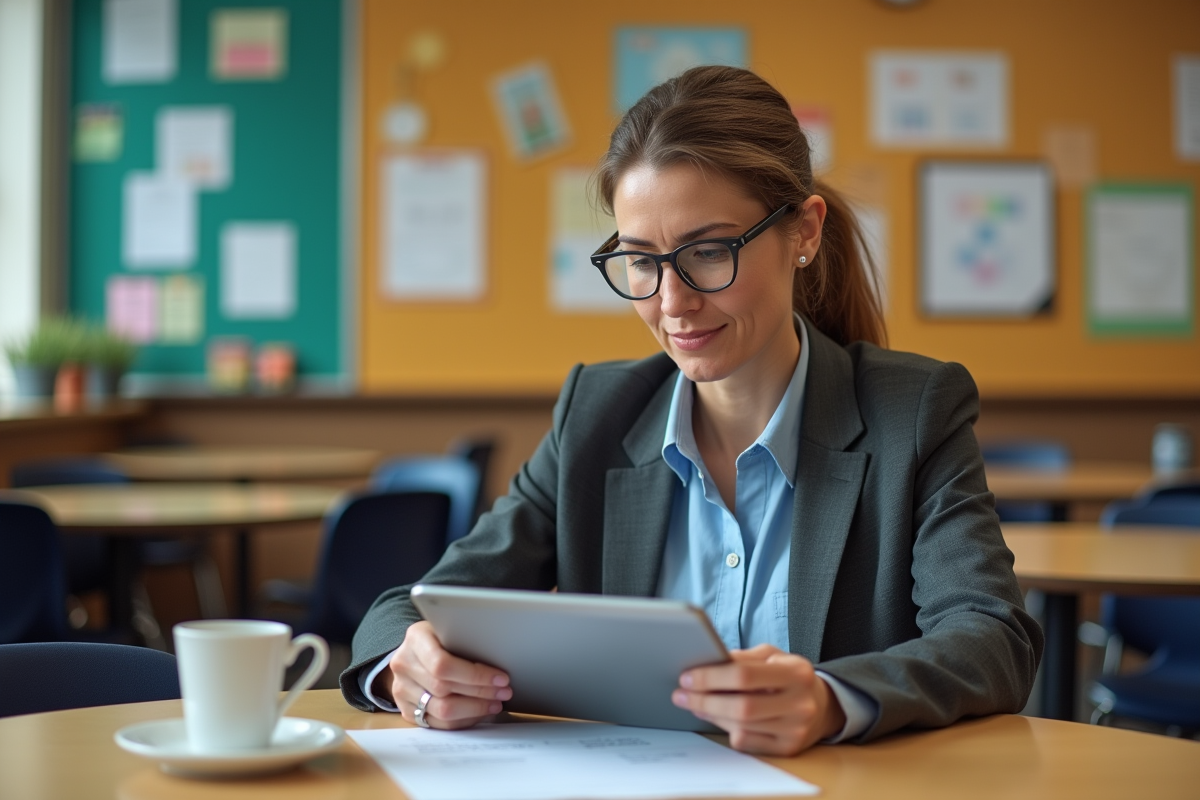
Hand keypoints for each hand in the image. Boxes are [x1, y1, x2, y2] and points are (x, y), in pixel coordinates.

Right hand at [374, 620, 511, 729]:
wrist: (414, 650)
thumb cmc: (442, 637)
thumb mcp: (451, 628)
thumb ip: (467, 639)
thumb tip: (502, 658)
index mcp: (415, 638)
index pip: (443, 665)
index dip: (475, 675)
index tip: (501, 678)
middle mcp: (403, 664)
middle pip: (444, 689)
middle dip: (480, 693)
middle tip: (504, 692)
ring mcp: (401, 689)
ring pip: (442, 711)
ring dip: (475, 710)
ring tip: (495, 703)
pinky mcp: (406, 710)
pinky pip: (438, 723)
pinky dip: (464, 720)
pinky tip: (480, 713)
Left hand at [671, 644, 846, 754]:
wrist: (822, 705)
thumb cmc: (788, 676)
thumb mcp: (772, 656)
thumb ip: (744, 658)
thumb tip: (708, 662)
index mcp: (796, 672)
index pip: (745, 675)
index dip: (711, 677)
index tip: (687, 676)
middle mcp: (800, 703)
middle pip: (742, 706)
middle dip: (705, 700)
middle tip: (681, 694)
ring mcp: (796, 729)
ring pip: (742, 726)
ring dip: (710, 715)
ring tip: (694, 703)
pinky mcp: (788, 748)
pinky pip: (747, 742)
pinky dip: (726, 729)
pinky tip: (717, 717)